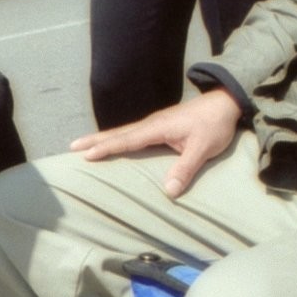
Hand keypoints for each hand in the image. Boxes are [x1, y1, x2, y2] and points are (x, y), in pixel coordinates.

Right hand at [69, 89, 243, 198]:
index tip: (87, 155)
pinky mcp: (160, 126)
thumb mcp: (203, 148)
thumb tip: (168, 192)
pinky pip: (132, 133)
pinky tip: (113, 143)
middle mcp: (151, 124)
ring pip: (123, 132)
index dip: (107, 148)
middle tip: (72, 146)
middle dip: (95, 140)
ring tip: (84, 146)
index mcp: (157, 128)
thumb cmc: (214, 125)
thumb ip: (185, 169)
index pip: (127, 139)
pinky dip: (117, 138)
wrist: (224, 103)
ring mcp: (154, 124)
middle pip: (118, 133)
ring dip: (103, 138)